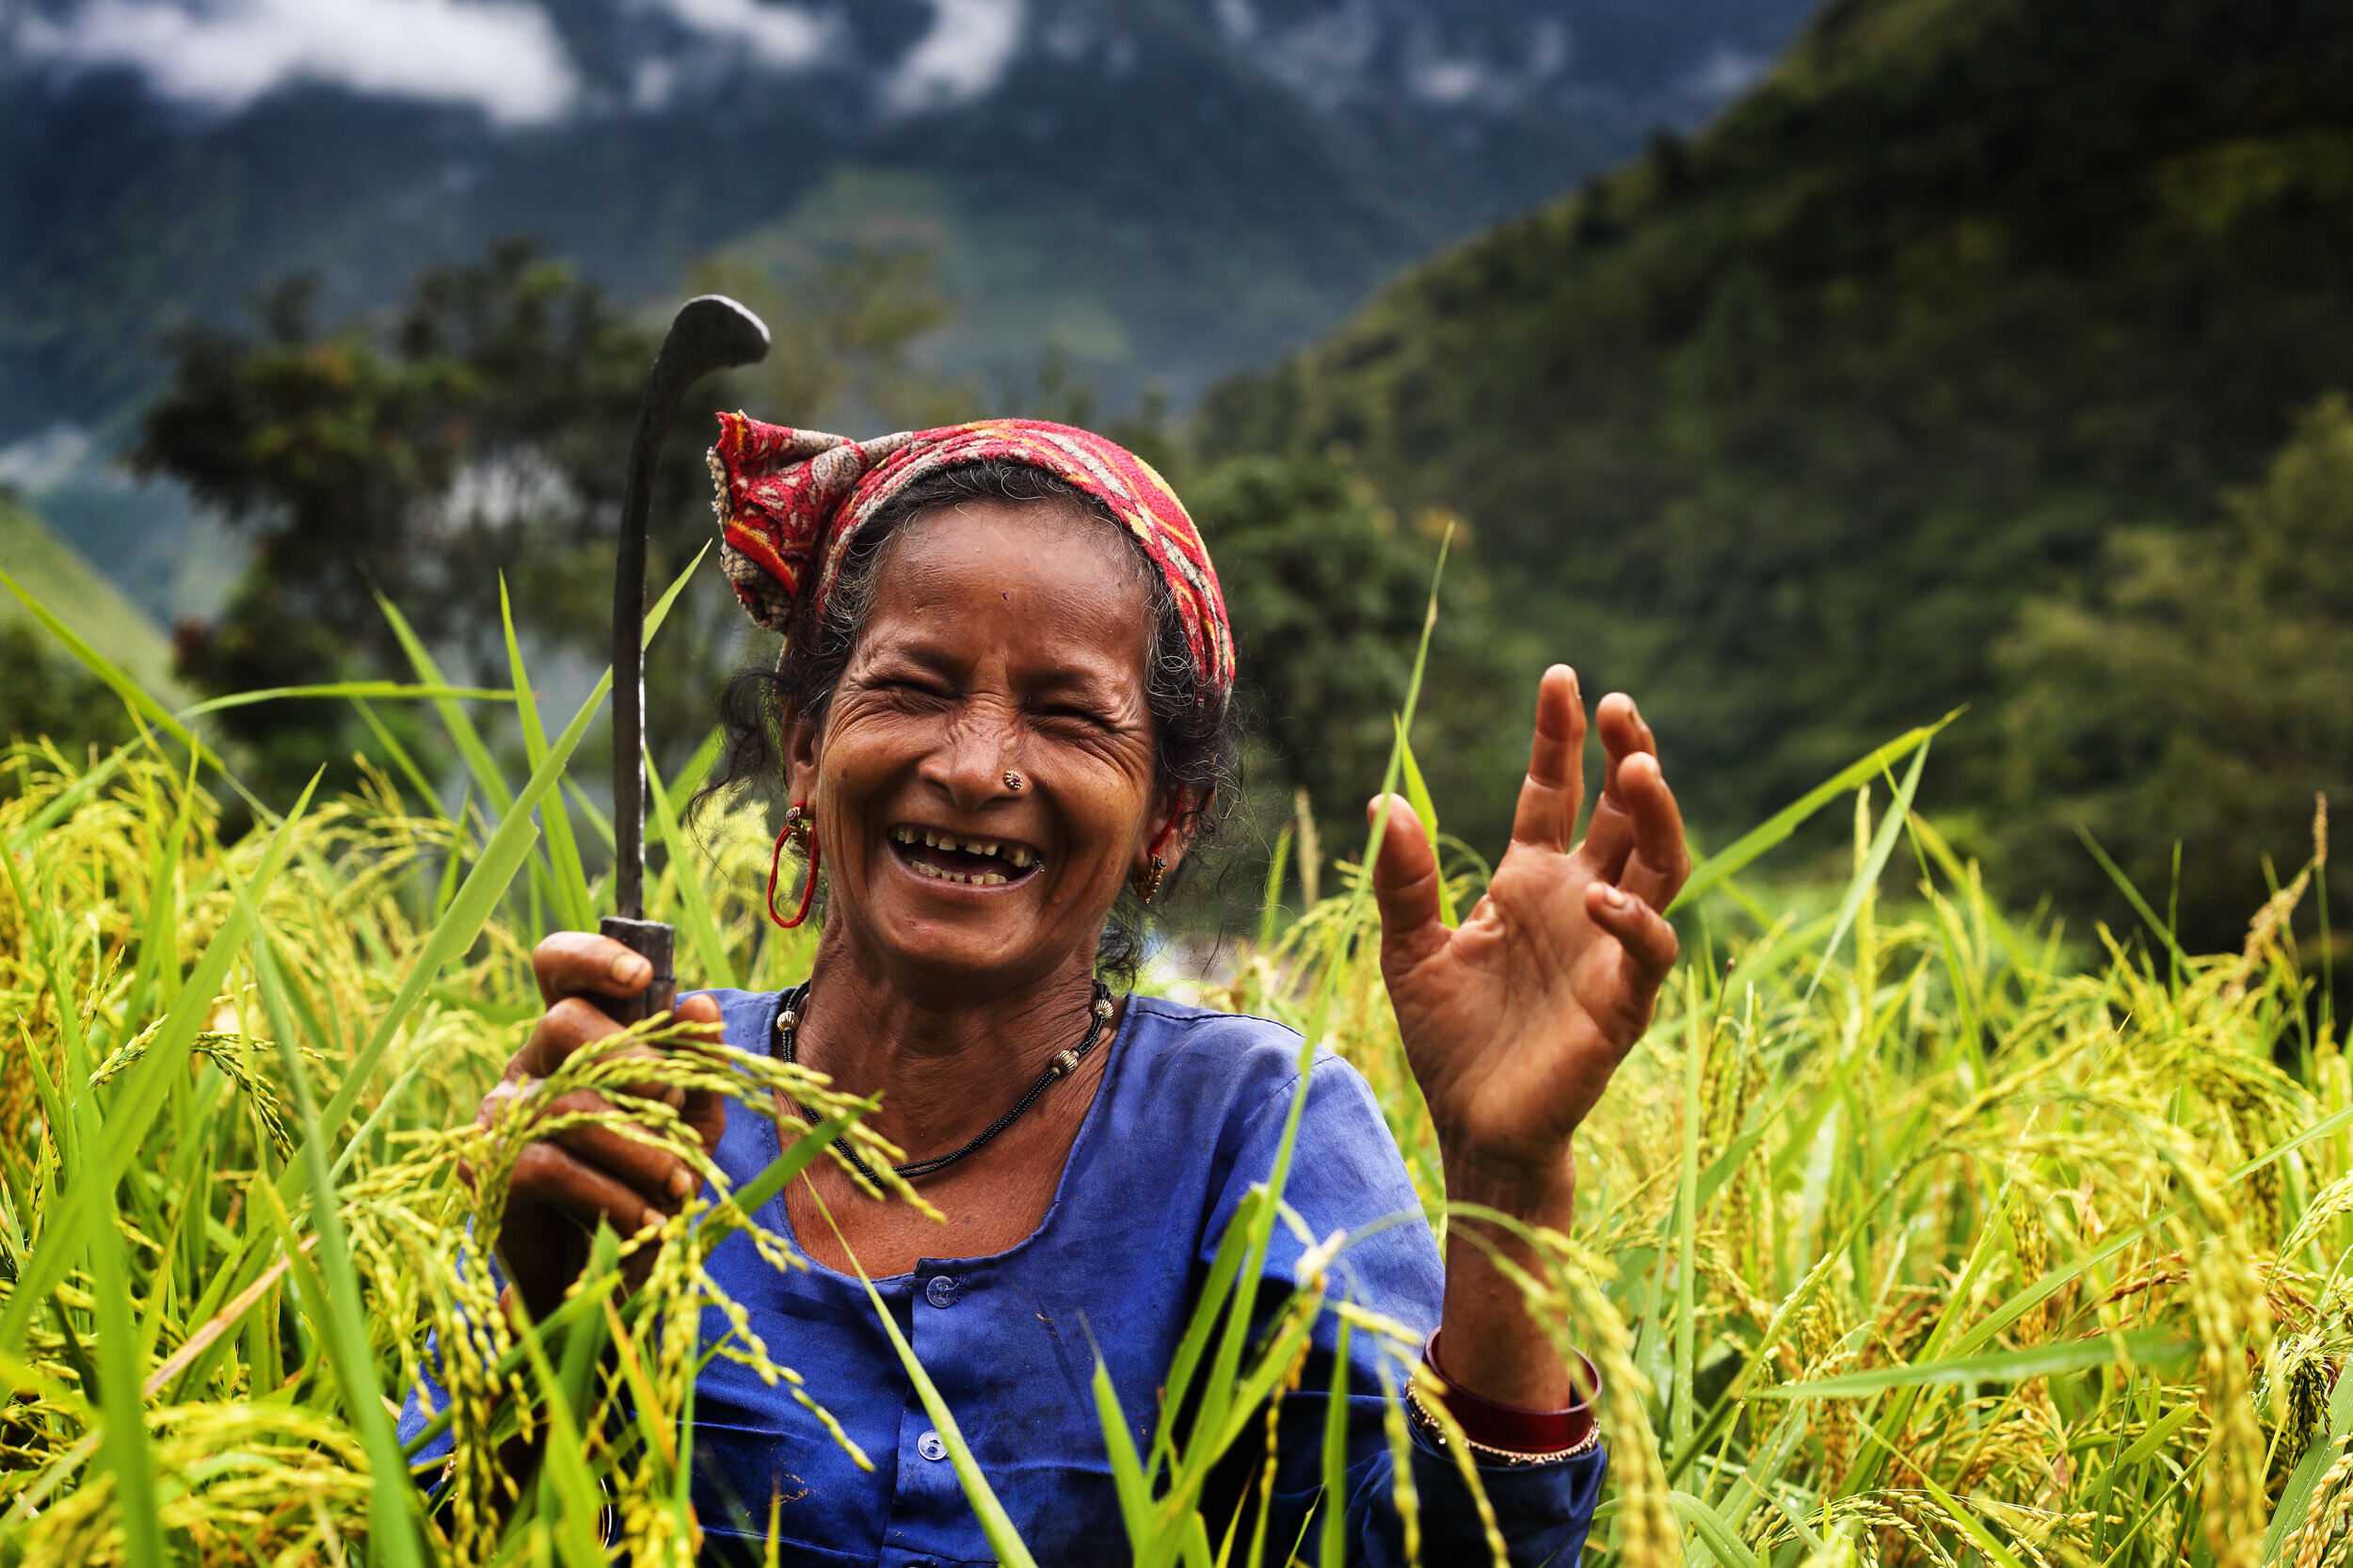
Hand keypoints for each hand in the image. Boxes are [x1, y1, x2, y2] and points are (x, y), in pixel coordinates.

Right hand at [476, 932, 727, 1318]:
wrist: (615, 1277)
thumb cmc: (653, 1182)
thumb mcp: (694, 1124)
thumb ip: (702, 1066)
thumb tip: (699, 1004)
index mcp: (579, 1036)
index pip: (559, 968)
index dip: (592, 957)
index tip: (642, 977)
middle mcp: (532, 1063)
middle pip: (562, 1022)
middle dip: (631, 1061)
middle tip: (673, 1105)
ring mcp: (504, 1115)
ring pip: (564, 1101)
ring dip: (637, 1145)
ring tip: (682, 1185)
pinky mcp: (491, 1173)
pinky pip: (547, 1165)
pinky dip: (610, 1194)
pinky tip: (649, 1220)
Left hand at [1370, 667, 1687, 1207]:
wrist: (1472, 1126)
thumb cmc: (1448, 1040)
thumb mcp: (1408, 950)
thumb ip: (1403, 879)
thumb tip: (1380, 799)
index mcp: (1530, 880)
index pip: (1554, 791)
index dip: (1560, 737)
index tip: (1561, 677)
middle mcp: (1579, 902)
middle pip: (1623, 813)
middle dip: (1629, 755)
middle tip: (1622, 705)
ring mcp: (1608, 949)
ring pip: (1659, 867)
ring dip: (1657, 816)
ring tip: (1640, 767)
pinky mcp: (1622, 1002)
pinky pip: (1650, 950)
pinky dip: (1634, 922)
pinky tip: (1601, 900)